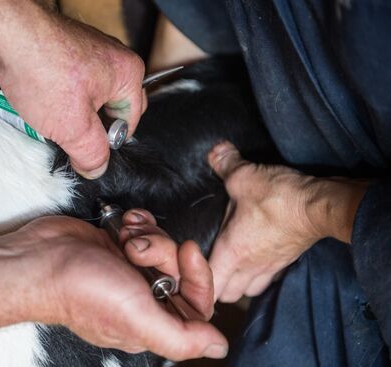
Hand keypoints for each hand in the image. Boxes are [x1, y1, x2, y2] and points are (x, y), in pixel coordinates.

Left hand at [0, 0, 146, 178]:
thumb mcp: (73, 128)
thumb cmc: (42, 68)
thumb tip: (96, 168)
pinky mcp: (62, 51)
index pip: (129, 122)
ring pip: (85, 99)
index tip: (87, 153)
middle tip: (67, 137)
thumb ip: (91, 154)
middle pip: (108, 109)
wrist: (2, 35)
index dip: (108, 143)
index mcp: (128, 74)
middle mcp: (112, 58)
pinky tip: (37, 104)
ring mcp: (87, 52)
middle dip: (88, 127)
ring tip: (47, 119)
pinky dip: (54, 99)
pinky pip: (66, 86)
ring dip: (68, 114)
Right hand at [0, 209, 227, 360]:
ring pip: (165, 243)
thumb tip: (219, 347)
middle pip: (181, 267)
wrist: (40, 258)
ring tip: (124, 239)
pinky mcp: (120, 243)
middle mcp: (145, 296)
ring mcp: (132, 268)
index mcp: (154, 321)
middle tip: (137, 250)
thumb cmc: (81, 291)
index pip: (198, 301)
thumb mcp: (137, 319)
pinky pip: (147, 227)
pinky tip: (121, 224)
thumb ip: (182, 337)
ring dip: (148, 234)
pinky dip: (138, 221)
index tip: (187, 251)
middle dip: (163, 250)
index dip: (198, 274)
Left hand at [206, 141, 367, 301]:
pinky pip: (267, 280)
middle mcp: (250, 267)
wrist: (321, 207)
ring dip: (238, 282)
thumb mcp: (244, 176)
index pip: (208, 284)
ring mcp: (270, 268)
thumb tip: (214, 151)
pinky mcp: (286, 262)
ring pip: (249, 291)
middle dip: (216, 285)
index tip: (190, 264)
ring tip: (231, 264)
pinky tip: (256, 256)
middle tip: (208, 264)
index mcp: (232, 252)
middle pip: (227, 295)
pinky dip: (259, 275)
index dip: (195, 278)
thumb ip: (224, 163)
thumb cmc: (280, 197)